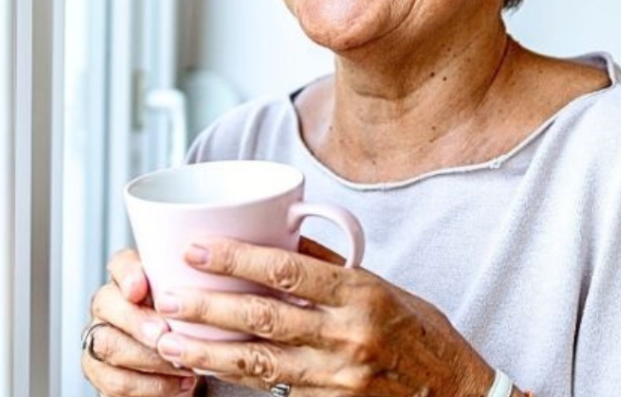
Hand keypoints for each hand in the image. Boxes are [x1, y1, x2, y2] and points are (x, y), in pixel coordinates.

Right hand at [82, 248, 201, 396]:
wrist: (189, 371)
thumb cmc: (195, 328)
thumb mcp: (200, 303)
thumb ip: (199, 287)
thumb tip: (221, 274)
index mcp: (132, 280)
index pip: (120, 264)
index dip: (127, 274)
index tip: (139, 288)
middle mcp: (110, 306)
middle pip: (106, 303)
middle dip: (136, 320)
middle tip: (163, 334)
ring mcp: (101, 338)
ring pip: (107, 343)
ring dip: (146, 358)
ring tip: (181, 366)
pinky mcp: (102, 373)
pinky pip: (115, 381)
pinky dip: (149, 386)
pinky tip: (179, 385)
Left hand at [153, 238, 494, 396]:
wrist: (455, 394)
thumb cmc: (420, 334)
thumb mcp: (383, 288)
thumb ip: (332, 267)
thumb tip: (285, 238)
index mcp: (361, 294)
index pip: (288, 271)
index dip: (237, 258)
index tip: (198, 248)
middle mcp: (348, 336)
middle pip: (263, 318)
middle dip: (206, 306)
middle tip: (165, 294)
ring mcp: (338, 378)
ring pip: (258, 362)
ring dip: (207, 351)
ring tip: (168, 339)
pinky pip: (274, 390)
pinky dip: (236, 379)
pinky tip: (207, 370)